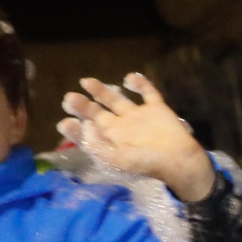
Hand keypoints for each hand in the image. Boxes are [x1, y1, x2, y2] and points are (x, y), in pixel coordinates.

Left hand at [59, 73, 216, 201]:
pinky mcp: (156, 108)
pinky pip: (148, 92)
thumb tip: (83, 127)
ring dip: (101, 91)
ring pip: (117, 100)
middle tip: (68, 99)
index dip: (76, 129)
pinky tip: (128, 78)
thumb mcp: (116, 160)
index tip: (64, 122)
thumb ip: (96, 145)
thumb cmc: (146, 163)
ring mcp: (139, 116)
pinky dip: (139, 83)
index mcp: (112, 141)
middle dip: (82, 106)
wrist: (177, 159)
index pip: (89, 133)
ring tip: (86, 81)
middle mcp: (122, 127)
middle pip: (98, 114)